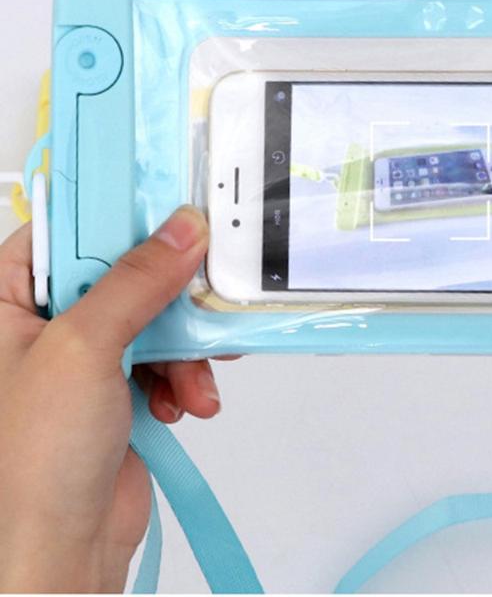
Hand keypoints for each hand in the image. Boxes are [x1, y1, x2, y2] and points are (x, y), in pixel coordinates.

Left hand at [0, 206, 222, 591]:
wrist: (60, 554)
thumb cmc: (31, 464)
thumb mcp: (82, 350)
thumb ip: (135, 282)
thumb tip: (181, 230)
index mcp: (6, 300)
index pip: (68, 229)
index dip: (121, 217)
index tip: (174, 209)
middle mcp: (43, 323)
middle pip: (124, 271)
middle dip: (169, 296)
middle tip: (200, 297)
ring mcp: (84, 355)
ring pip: (155, 314)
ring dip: (185, 347)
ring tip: (192, 380)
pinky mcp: (120, 384)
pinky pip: (167, 354)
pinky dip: (186, 376)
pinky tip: (188, 402)